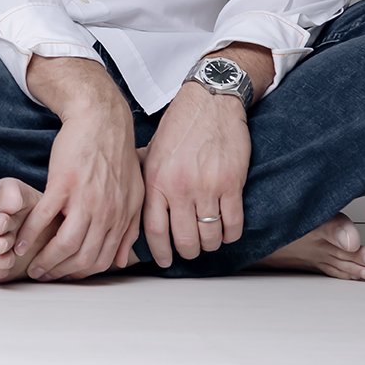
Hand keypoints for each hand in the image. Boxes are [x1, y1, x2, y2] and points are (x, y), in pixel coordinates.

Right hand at [21, 99, 143, 280]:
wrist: (102, 121)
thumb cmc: (116, 155)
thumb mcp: (133, 194)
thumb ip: (128, 228)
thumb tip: (121, 259)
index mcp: (122, 217)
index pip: (101, 259)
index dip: (80, 273)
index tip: (64, 276)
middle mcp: (106, 213)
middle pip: (82, 257)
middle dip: (60, 272)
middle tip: (42, 276)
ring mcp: (84, 199)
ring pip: (64, 243)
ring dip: (45, 259)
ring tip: (31, 265)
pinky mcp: (63, 184)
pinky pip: (44, 217)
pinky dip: (30, 234)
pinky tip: (20, 242)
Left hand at [142, 83, 250, 265]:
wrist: (209, 103)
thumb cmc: (178, 128)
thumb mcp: (151, 153)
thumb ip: (145, 181)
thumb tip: (132, 208)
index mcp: (156, 181)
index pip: (154, 230)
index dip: (160, 252)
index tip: (164, 261)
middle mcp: (179, 187)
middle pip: (184, 239)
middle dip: (187, 252)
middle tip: (189, 251)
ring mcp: (207, 187)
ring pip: (209, 236)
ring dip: (209, 245)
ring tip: (207, 242)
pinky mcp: (231, 184)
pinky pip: (232, 224)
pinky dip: (229, 234)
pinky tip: (226, 232)